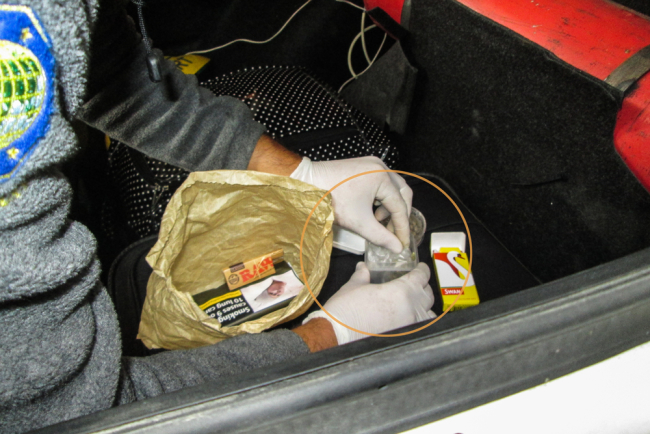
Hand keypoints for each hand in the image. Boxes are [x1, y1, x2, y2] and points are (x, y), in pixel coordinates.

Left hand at [290, 156, 412, 252]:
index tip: (402, 243)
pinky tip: (370, 209)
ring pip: (392, 188)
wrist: (307, 183)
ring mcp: (372, 164)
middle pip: (402, 193)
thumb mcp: (358, 222)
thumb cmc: (330, 200)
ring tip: (376, 220)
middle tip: (394, 232)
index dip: (402, 227)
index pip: (400, 206)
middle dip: (399, 215)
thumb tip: (396, 248)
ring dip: (389, 206)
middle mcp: (380, 166)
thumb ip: (380, 236)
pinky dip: (380, 197)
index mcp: (381, 177)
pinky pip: (381, 182)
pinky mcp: (363, 166)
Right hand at [304, 262, 434, 344]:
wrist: (337, 334)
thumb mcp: (354, 286)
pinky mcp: (403, 337)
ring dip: (424, 306)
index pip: (422, 276)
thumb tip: (363, 268)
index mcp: (401, 291)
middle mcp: (410, 309)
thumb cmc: (345, 311)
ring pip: (428, 313)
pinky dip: (419, 322)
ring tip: (415, 303)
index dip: (422, 270)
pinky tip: (409, 319)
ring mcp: (409, 325)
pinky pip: (420, 328)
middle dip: (423, 287)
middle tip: (415, 283)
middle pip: (428, 294)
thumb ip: (363, 275)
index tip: (420, 268)